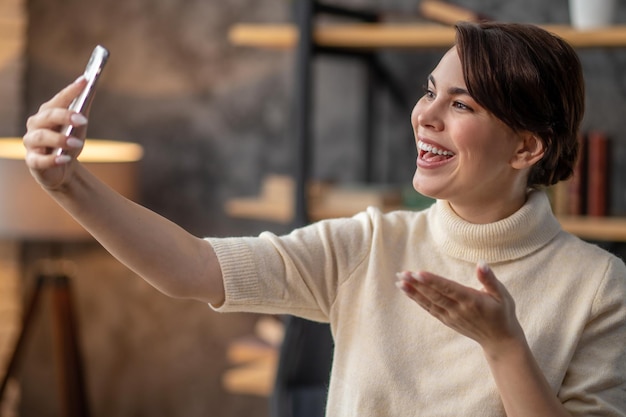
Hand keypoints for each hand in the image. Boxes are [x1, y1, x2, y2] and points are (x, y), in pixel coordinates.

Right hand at [23, 77, 88, 189]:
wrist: (62, 169)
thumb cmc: (68, 142)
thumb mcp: (79, 125)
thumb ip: (83, 108)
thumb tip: (92, 87)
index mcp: (47, 112)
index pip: (59, 99)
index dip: (71, 90)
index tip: (85, 81)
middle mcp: (36, 124)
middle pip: (48, 116)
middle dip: (65, 116)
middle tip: (82, 120)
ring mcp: (32, 143)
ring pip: (41, 136)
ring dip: (60, 139)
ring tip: (78, 143)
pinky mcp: (33, 161)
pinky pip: (39, 160)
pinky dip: (52, 159)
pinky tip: (65, 158)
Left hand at [396, 261, 524, 353]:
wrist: (500, 340)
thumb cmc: (503, 313)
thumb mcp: (502, 295)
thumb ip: (490, 279)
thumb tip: (481, 263)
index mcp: (472, 301)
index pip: (448, 289)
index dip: (432, 281)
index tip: (418, 273)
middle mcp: (459, 310)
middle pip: (434, 295)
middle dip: (417, 284)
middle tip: (402, 273)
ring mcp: (451, 317)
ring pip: (429, 302)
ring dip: (413, 292)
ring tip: (399, 281)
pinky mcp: (447, 320)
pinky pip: (430, 309)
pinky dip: (418, 300)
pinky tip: (408, 291)